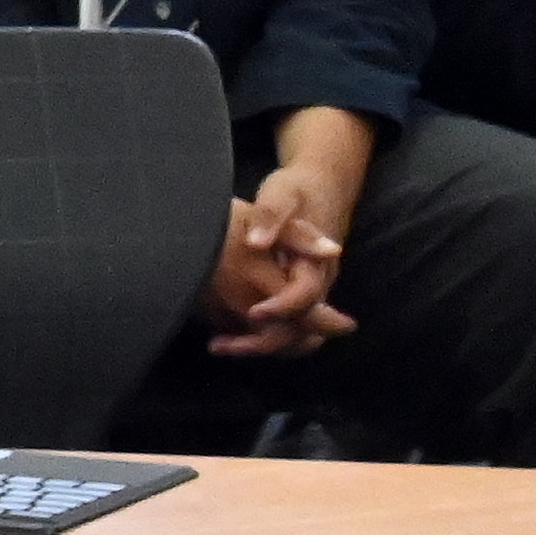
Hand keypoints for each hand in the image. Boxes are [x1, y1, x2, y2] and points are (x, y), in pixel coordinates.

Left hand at [204, 108, 371, 357]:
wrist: (319, 189)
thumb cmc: (296, 192)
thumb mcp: (282, 194)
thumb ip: (271, 217)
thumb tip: (256, 243)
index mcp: (317, 264)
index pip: (304, 299)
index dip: (279, 309)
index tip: (251, 312)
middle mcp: (318, 286)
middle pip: (298, 330)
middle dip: (261, 341)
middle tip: (218, 344)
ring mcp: (308, 295)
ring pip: (290, 337)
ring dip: (256, 344)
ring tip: (216, 344)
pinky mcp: (293, 298)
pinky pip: (280, 329)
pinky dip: (255, 337)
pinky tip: (222, 334)